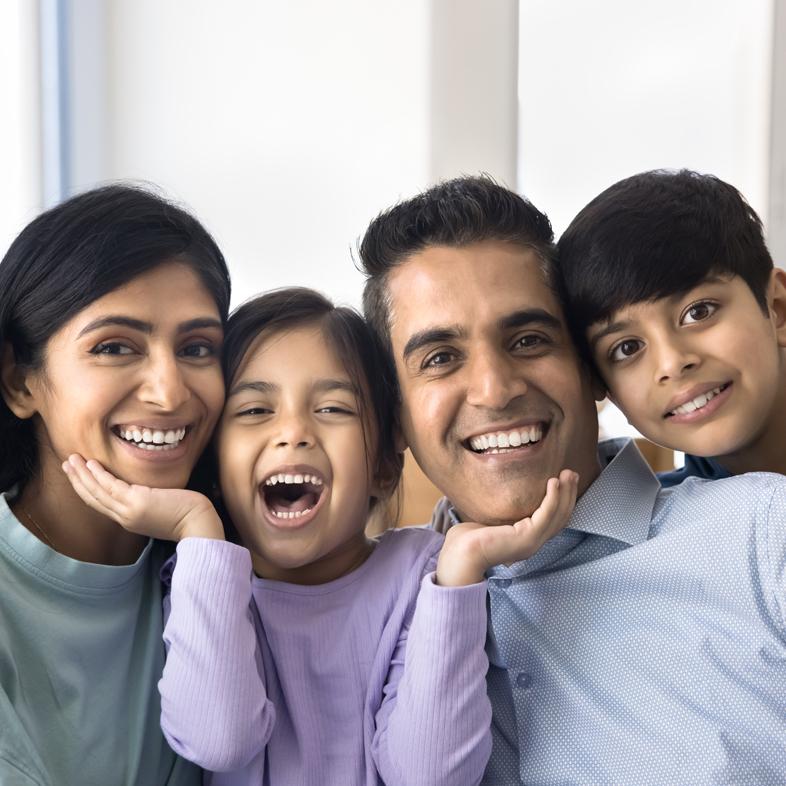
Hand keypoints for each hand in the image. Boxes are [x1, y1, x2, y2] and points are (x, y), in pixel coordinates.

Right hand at [62, 454, 224, 541]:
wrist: (198, 524)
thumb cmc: (185, 514)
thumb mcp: (158, 509)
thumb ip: (145, 502)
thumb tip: (143, 490)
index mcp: (129, 519)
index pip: (101, 504)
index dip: (86, 489)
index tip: (77, 475)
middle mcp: (124, 517)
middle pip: (93, 498)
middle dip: (77, 480)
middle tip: (66, 464)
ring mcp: (129, 511)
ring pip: (97, 492)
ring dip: (82, 475)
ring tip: (71, 460)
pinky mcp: (137, 502)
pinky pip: (111, 487)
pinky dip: (99, 476)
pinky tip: (91, 464)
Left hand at [435, 469, 577, 585]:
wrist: (461, 552)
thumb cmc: (470, 537)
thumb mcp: (493, 519)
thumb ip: (505, 511)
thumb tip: (504, 492)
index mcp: (528, 539)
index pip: (554, 520)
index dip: (563, 500)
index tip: (565, 480)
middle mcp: (535, 543)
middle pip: (561, 517)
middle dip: (569, 494)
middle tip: (572, 473)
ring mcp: (533, 542)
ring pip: (558, 516)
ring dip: (565, 493)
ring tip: (568, 474)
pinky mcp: (527, 538)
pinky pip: (546, 515)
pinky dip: (553, 498)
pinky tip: (553, 482)